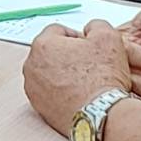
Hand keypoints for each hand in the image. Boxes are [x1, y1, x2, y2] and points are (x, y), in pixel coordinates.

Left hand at [22, 20, 132, 135]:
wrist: (103, 115)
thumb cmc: (102, 78)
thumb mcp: (108, 38)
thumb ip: (96, 25)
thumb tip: (90, 29)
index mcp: (43, 44)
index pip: (58, 31)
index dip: (78, 37)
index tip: (90, 48)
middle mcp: (32, 64)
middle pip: (51, 52)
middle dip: (69, 56)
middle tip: (90, 66)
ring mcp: (33, 87)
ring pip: (49, 72)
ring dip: (63, 74)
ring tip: (85, 83)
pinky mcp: (38, 106)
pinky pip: (49, 92)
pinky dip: (61, 92)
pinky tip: (78, 96)